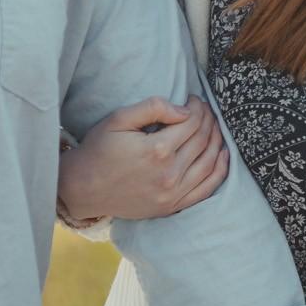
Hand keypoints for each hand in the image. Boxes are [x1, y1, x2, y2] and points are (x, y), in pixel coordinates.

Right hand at [61, 95, 228, 219]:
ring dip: (218, 140)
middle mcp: (169, 174)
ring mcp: (172, 194)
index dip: (198, 107)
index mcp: (157, 150)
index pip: (192, 122)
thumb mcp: (119, 119)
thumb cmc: (99, 150)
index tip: (194, 100)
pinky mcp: (172, 206)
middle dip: (209, 120)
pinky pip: (207, 188)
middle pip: (203, 140)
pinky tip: (222, 155)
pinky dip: (220, 170)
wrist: (83, 188)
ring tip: (213, 127)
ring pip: (210, 162)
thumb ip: (153, 107)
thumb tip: (184, 110)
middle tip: (205, 110)